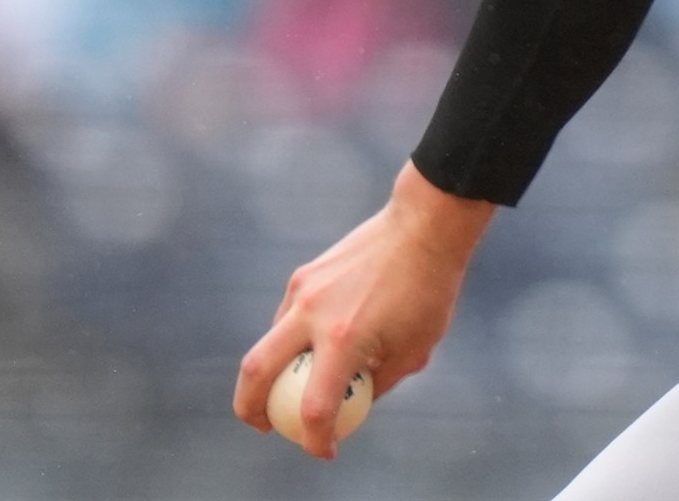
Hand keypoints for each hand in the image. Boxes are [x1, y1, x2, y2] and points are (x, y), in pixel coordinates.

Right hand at [234, 162, 494, 458]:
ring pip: (268, 342)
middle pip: (255, 372)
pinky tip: (316, 345)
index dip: (315, 440)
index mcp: (345, 339)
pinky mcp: (304, 275)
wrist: (423, 227)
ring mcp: (304, 291)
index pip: (314, 407)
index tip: (325, 450)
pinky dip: (290, 341)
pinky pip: (285, 318)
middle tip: (265, 426)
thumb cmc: (428, 290)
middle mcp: (313, 315)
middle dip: (250, 409)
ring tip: (296, 385)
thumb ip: (378, 382)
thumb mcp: (414, 349)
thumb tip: (353, 406)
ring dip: (273, 372)